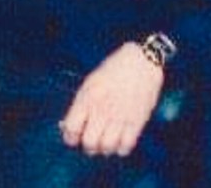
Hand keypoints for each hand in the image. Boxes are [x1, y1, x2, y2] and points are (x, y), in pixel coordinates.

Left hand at [59, 42, 163, 156]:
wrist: (141, 62)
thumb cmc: (114, 69)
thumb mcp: (90, 82)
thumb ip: (80, 103)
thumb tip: (69, 124)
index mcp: (87, 97)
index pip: (72, 128)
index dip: (69, 137)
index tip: (72, 137)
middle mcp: (102, 109)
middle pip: (89, 143)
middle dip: (87, 146)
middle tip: (89, 141)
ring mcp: (120, 117)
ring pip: (107, 148)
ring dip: (103, 149)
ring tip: (104, 142)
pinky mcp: (137, 122)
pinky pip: (126, 146)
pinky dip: (121, 148)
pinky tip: (119, 141)